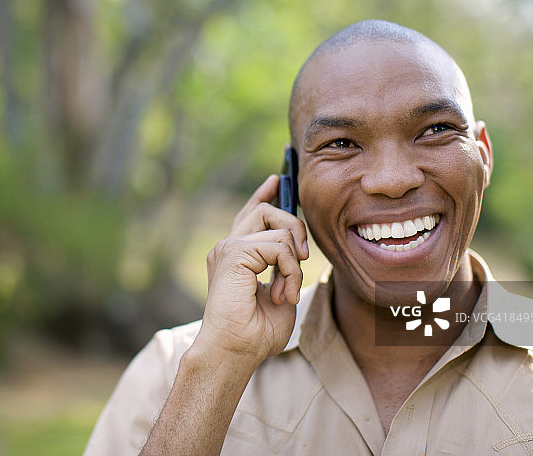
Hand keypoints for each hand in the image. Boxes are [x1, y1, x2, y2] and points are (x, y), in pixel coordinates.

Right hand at [195, 175, 309, 363]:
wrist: (234, 352)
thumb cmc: (255, 334)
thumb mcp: (280, 294)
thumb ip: (286, 268)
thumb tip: (298, 248)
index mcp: (236, 256)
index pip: (249, 214)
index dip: (263, 195)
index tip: (277, 179)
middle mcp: (228, 247)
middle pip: (266, 209)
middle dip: (295, 227)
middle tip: (303, 259)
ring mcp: (228, 247)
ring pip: (277, 223)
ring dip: (294, 259)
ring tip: (287, 289)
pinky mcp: (233, 253)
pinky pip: (279, 246)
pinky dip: (290, 269)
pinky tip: (282, 292)